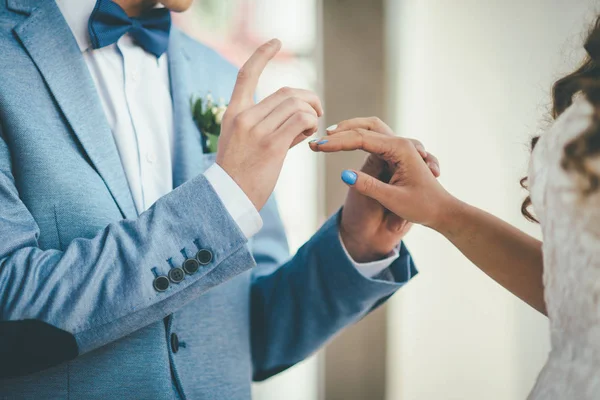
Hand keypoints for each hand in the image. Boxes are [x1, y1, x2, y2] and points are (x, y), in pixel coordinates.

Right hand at [217, 39, 323, 209]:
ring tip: (310, 130)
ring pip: (297, 105)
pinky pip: (302, 121)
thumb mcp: (246, 142)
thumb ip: (269, 125)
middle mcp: (243, 116)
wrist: (228, 199)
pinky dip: (312, 124)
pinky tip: (309, 136)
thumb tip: (300, 118)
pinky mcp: (271, 145)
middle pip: (286, 92)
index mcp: (233, 113)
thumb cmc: (239, 173)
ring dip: (312, 114)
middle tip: (317, 113)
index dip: (262, 54)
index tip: (275, 41)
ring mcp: (256, 130)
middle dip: (308, 99)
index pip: (247, 74)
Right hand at [310, 118, 440, 261]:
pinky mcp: (397, 153)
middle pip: (364, 127)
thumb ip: (368, 185)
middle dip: (339, 133)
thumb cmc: (422, 206)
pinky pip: (374, 137)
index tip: (317, 147)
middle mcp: (400, 142)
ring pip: (370, 128)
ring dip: (349, 130)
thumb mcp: (393, 199)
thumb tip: (344, 174)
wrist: (443, 211)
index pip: (361, 139)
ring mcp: (399, 146)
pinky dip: (357, 137)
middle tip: (317, 142)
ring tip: (328, 136)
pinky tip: (344, 141)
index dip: (336, 143)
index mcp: (400, 149)